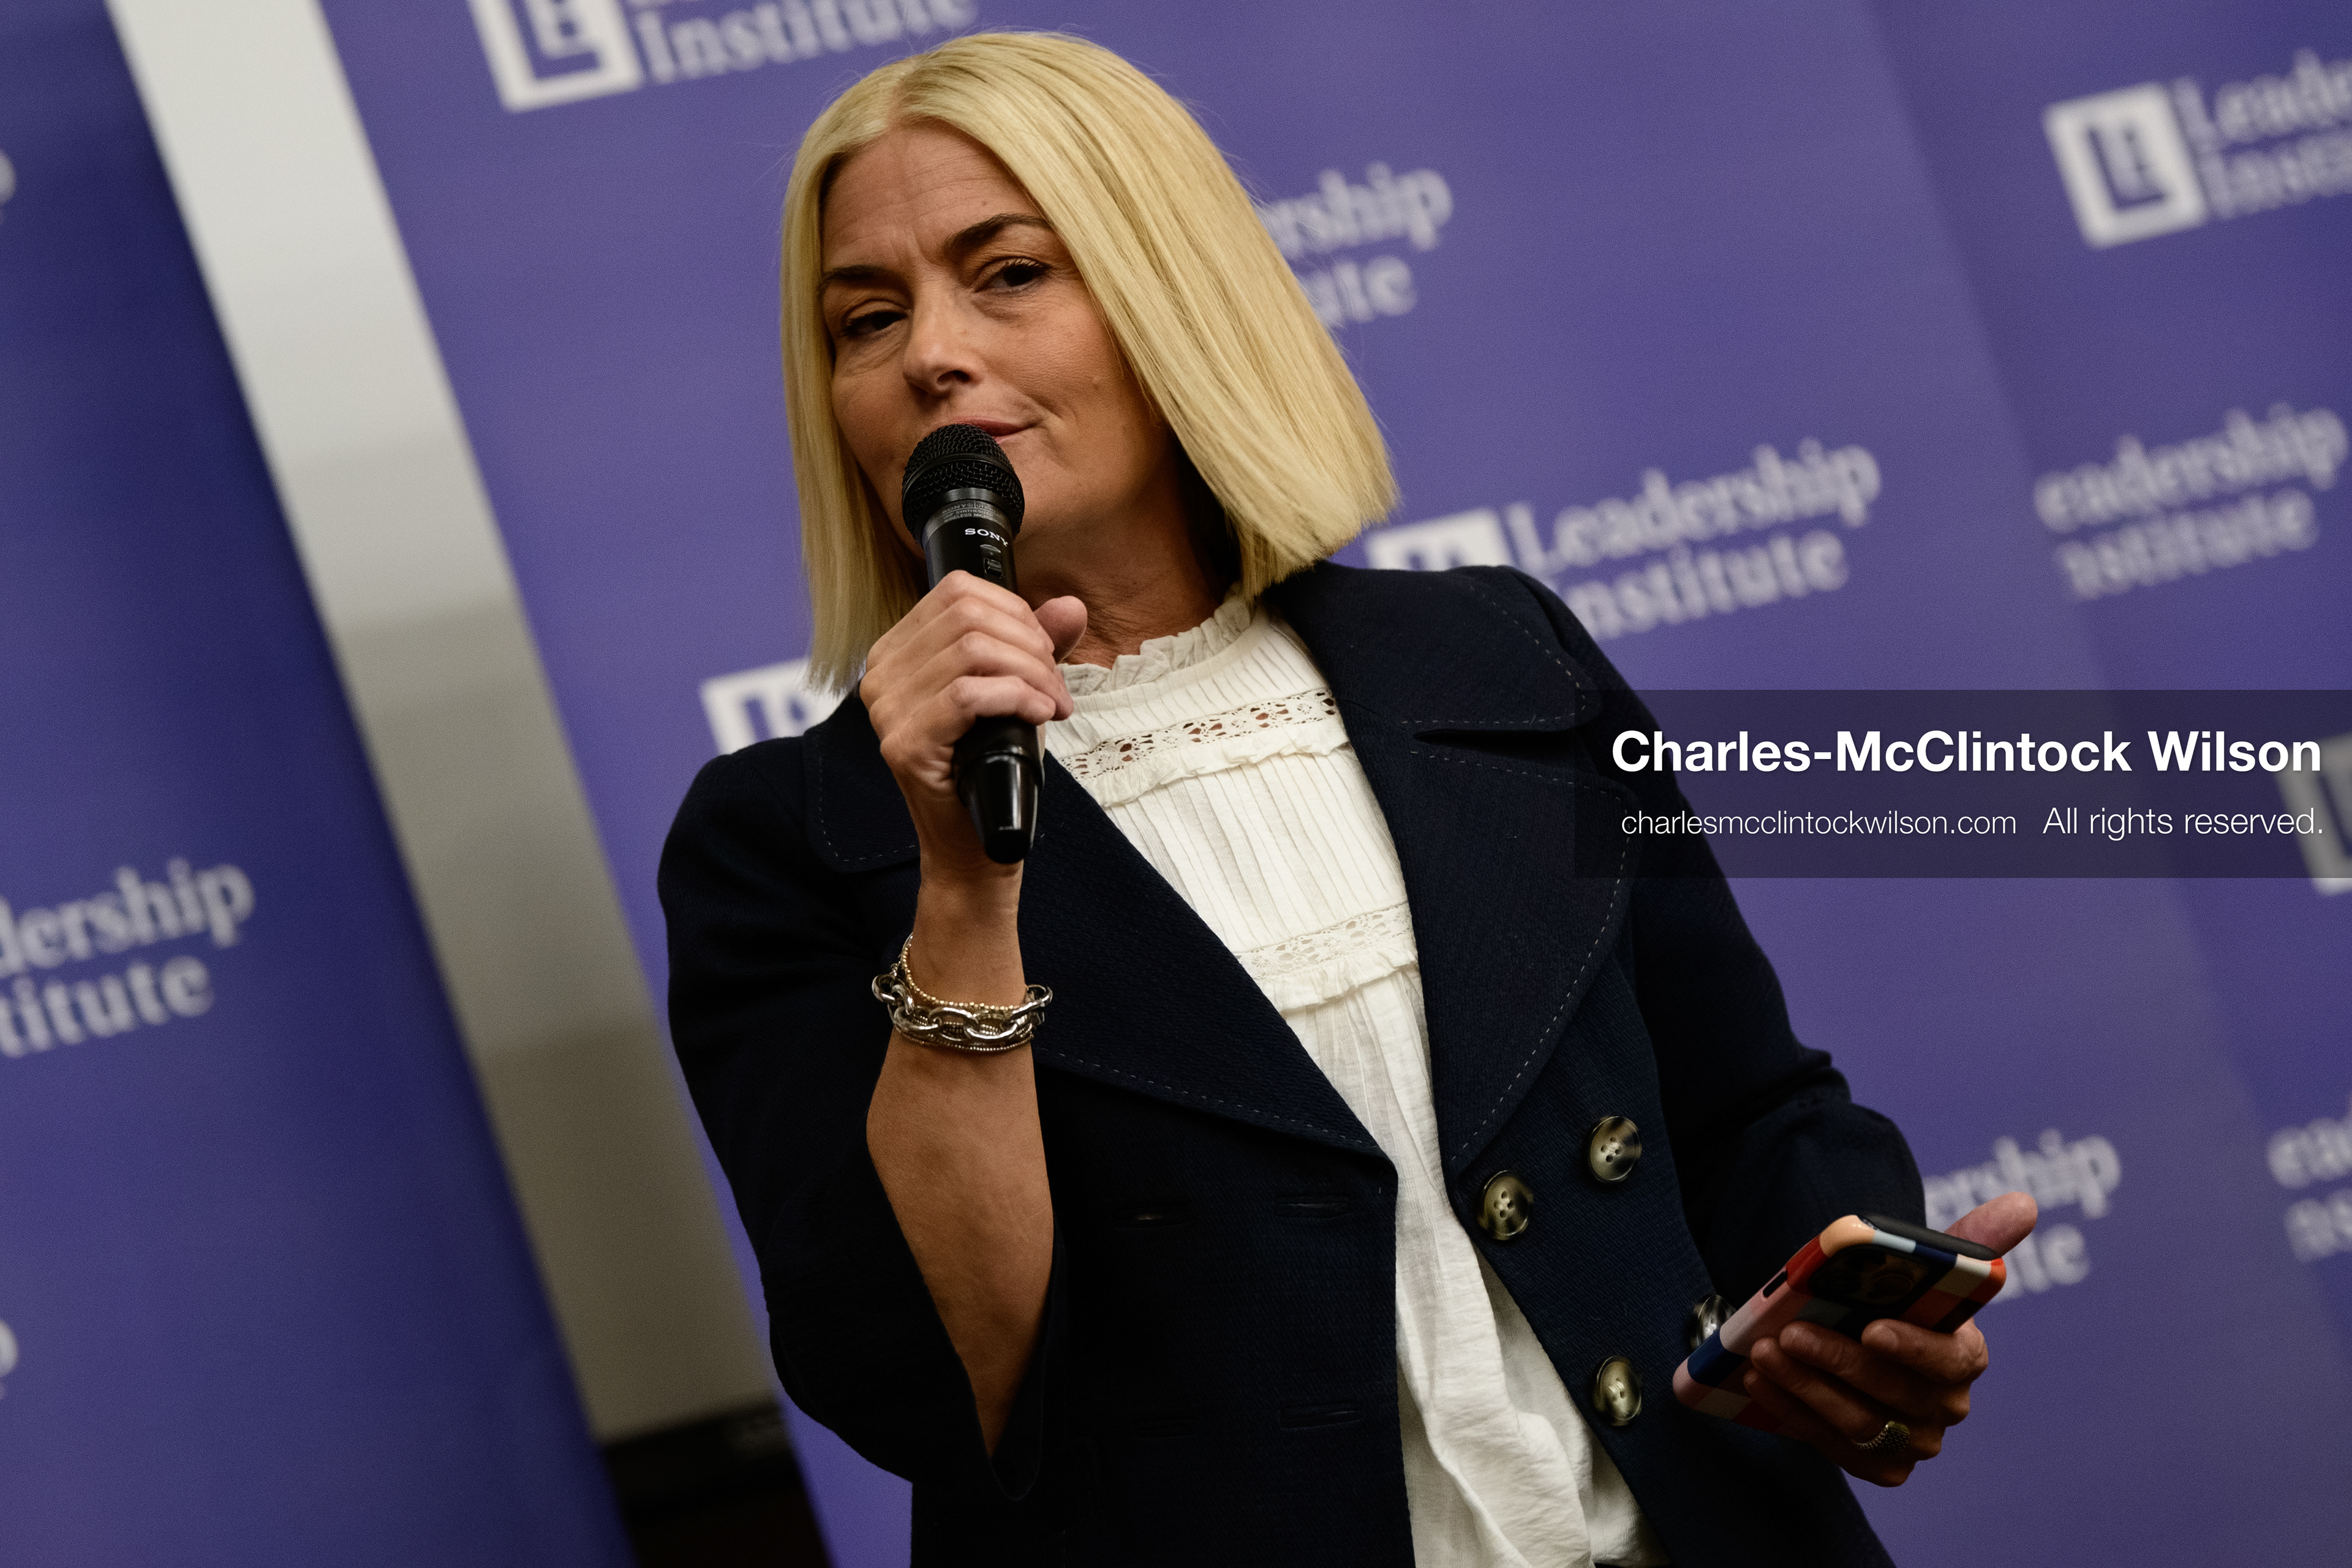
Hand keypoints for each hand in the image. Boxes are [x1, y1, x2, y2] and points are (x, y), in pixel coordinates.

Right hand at [860, 573, 1087, 880]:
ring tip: (1052, 705)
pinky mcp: (905, 743)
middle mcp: (880, 673)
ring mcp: (886, 709)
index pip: (957, 591)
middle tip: (1055, 686)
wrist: (973, 841)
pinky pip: (967, 694)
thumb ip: (1037, 644)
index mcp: (897, 650)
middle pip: (968, 618)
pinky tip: (1038, 716)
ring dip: (1031, 675)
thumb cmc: (990, 762)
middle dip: (1029, 646)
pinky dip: (1015, 697)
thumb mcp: (1016, 689)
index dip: (1015, 612)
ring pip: (972, 652)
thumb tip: (1070, 606)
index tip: (1045, 652)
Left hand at [1739, 1191, 2036, 1486]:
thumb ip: (1970, 1240)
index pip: (1950, 1359)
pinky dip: (1794, 1413)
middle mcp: (1946, 1405)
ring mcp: (1914, 1440)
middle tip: (1790, 1333)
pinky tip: (1761, 1381)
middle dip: (1838, 1361)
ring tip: (1764, 1352)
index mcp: (1965, 1355)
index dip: (1913, 1348)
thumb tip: (2023, 1204)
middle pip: (1894, 1393)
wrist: (1857, 1342)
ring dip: (1806, 1387)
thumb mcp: (1925, 1268)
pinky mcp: (1880, 1465)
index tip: (1872, 1328)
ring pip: (1859, 1423)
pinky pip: (1835, 1447)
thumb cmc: (1894, 1302)